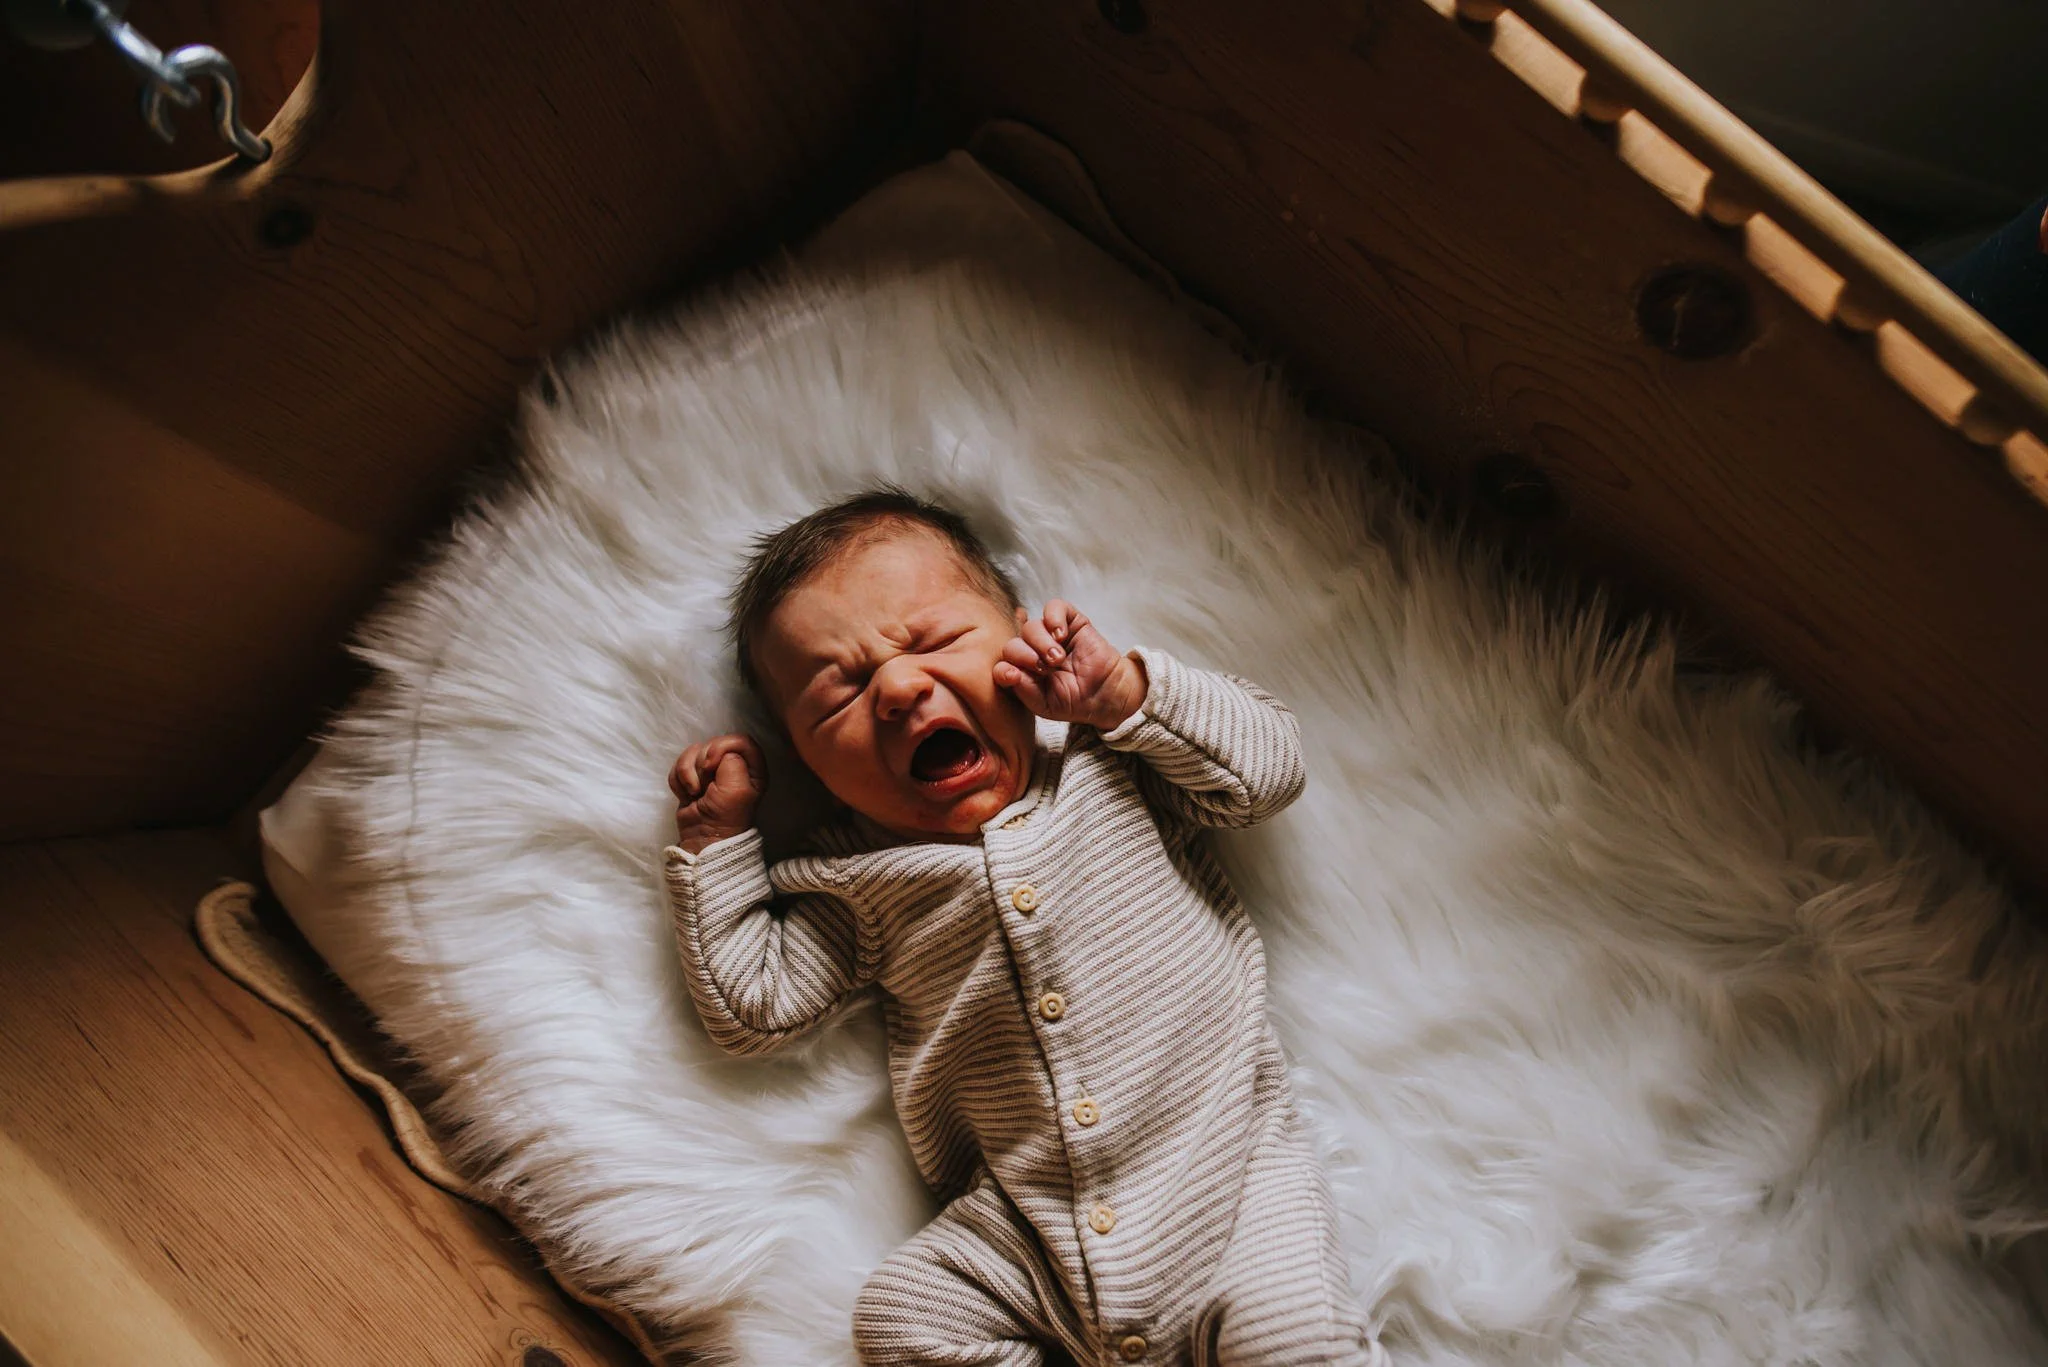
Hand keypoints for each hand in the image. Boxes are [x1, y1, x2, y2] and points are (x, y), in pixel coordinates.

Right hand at [669, 734, 766, 853]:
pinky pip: (679, 766)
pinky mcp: (692, 778)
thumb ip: (732, 762)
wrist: (702, 839)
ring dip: (687, 774)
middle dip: (701, 764)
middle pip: (712, 743)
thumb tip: (715, 754)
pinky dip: (678, 781)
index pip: (739, 740)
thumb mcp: (737, 789)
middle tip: (704, 786)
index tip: (711, 765)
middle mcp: (733, 765)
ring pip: (692, 752)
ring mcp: (711, 771)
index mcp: (751, 767)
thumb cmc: (726, 817)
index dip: (721, 747)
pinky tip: (686, 796)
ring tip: (694, 793)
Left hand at [994, 600, 1147, 730]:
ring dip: (1041, 642)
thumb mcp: (1044, 704)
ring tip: (1058, 658)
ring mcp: (1050, 635)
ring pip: (1031, 626)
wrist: (1106, 694)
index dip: (1004, 669)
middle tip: (1045, 668)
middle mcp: (1033, 652)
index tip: (1013, 676)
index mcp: (1024, 672)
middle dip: (1025, 656)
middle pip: (1013, 644)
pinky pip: (1054, 607)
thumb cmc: (1074, 701)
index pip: (1003, 664)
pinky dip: (1053, 617)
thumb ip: (1023, 690)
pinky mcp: (1069, 622)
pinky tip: (1061, 634)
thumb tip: (1008, 671)